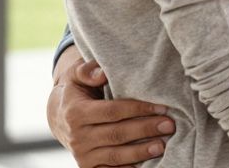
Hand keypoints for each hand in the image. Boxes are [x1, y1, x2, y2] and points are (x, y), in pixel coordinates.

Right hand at [49, 55, 173, 166]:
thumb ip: (88, 71)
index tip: (162, 108)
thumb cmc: (77, 91)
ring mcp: (82, 155)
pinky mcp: (87, 167)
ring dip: (140, 152)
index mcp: (76, 113)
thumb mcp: (77, 75)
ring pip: (115, 155)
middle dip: (145, 130)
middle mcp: (77, 136)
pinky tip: (147, 164)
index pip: (113, 111)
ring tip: (162, 145)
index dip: (139, 109)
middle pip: (117, 134)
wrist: (59, 116)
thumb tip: (102, 73)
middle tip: (169, 125)